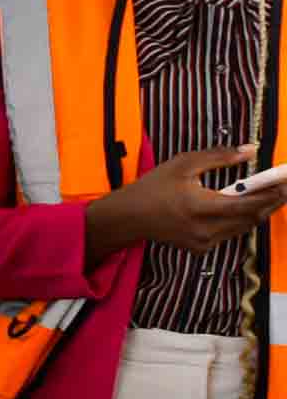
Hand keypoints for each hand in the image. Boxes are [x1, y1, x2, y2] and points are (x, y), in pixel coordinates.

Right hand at [86, 144, 281, 260]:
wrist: (129, 217)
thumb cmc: (153, 187)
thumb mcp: (183, 164)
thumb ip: (219, 157)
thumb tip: (251, 150)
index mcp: (202, 206)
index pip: (249, 204)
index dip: (271, 195)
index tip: (285, 183)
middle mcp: (206, 228)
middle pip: (251, 218)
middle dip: (271, 203)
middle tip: (283, 189)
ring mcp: (204, 242)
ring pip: (243, 228)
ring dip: (257, 212)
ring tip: (268, 197)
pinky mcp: (201, 248)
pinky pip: (229, 234)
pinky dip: (239, 221)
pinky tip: (240, 209)